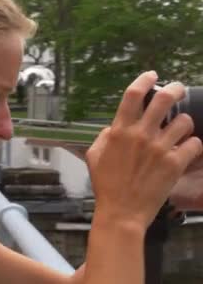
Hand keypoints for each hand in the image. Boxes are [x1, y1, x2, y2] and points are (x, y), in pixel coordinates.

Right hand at [85, 71, 202, 228]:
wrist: (121, 212)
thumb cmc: (106, 186)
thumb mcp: (94, 156)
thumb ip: (104, 137)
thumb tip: (115, 127)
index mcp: (120, 131)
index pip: (133, 95)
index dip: (145, 80)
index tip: (152, 75)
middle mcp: (141, 135)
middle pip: (164, 99)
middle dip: (175, 89)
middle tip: (178, 89)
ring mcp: (160, 149)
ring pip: (184, 121)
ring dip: (184, 124)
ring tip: (180, 131)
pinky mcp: (175, 164)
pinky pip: (194, 144)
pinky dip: (192, 145)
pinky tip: (185, 151)